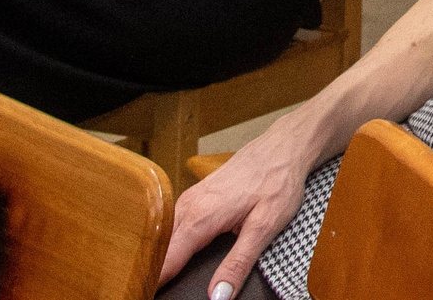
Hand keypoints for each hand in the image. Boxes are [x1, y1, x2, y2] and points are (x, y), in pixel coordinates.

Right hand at [158, 116, 322, 298]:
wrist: (283, 147)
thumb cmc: (277, 182)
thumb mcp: (265, 227)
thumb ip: (238, 263)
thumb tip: (218, 296)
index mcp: (201, 216)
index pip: (166, 262)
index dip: (155, 284)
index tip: (149, 297)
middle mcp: (188, 206)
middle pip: (158, 250)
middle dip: (153, 275)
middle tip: (153, 294)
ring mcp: (189, 199)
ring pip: (162, 237)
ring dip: (157, 260)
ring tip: (156, 284)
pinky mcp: (194, 197)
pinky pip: (172, 226)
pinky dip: (167, 245)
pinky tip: (171, 259)